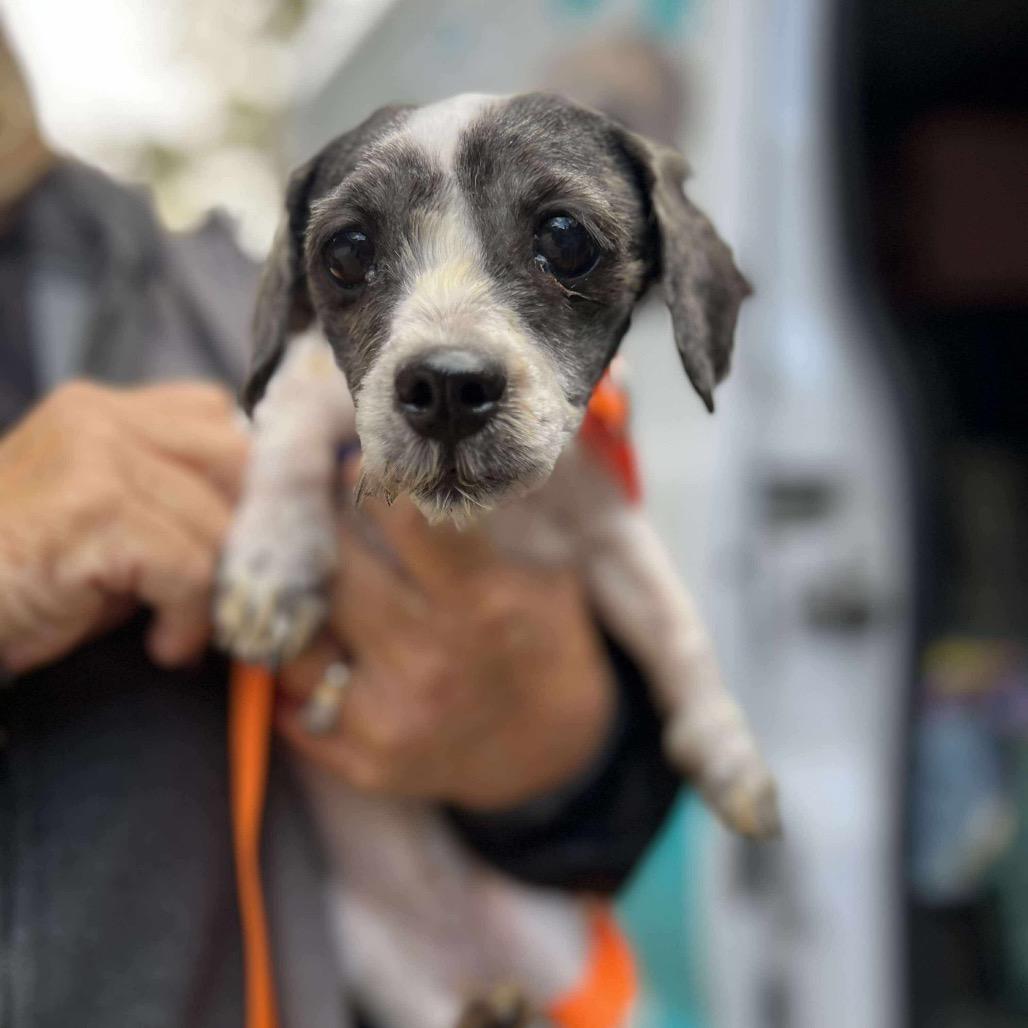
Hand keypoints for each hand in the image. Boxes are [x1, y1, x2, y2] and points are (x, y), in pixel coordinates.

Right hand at [0, 381, 247, 672]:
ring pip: (216, 522)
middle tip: (228, 587)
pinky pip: (189, 566)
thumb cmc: (20, 577)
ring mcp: (94, 458)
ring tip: (185, 630)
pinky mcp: (92, 511)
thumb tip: (255, 531)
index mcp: (104, 410)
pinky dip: (190, 617)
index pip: (216, 415)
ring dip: (217, 591)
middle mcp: (100, 419)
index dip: (241, 483)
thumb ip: (169, 500)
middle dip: (244, 531)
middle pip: (235, 458)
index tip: (239, 542)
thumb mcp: (103, 520)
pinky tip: (164, 644)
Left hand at [278, 489, 615, 810]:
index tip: (354, 462)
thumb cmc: (543, 642)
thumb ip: (482, 520)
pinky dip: (293, 669)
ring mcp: (391, 719)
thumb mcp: (543, 572)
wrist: (554, 751)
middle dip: (315, 528)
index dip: (373, 480)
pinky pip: (294, 702)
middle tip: (306, 506)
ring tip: (297, 574)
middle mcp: (430, 662)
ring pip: (295, 638)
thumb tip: (407, 451)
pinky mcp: (365, 763)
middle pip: (334, 571)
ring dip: (293, 600)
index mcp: (482, 604)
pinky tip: (309, 644)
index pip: (409, 520)